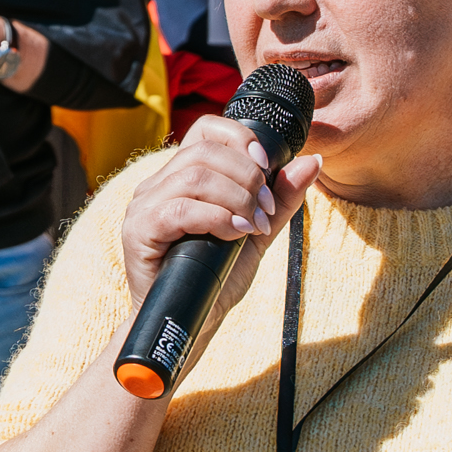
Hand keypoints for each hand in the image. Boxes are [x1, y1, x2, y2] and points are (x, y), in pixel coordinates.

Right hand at [118, 115, 321, 330]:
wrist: (191, 322)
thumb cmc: (215, 279)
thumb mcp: (257, 233)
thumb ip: (281, 199)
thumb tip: (312, 162)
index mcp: (181, 176)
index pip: (206, 129)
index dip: (240, 138)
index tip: (267, 167)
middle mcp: (158, 184)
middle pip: (204, 151)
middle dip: (247, 177)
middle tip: (266, 211)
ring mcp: (143, 206)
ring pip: (194, 177)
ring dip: (235, 198)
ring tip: (252, 226)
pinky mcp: (139, 230)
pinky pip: (178, 210)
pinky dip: (215, 218)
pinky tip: (234, 234)